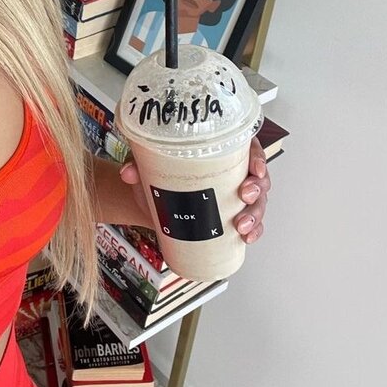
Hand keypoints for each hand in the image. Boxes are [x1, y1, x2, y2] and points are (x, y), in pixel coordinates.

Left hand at [117, 137, 271, 243]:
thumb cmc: (155, 177)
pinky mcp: (229, 217)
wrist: (149, 204)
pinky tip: (246, 238)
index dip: (258, 157)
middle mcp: (231, 172)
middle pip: (258, 177)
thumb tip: (128, 172)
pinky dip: (253, 231)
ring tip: (242, 224)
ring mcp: (233, 196)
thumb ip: (138, 164)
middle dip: (257, 188)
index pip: (248, 148)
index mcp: (220, 151)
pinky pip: (250, 224)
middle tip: (245, 195)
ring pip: (257, 202)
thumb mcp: (148, 166)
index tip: (255, 167)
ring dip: (255, 214)